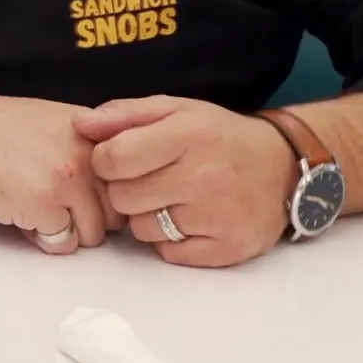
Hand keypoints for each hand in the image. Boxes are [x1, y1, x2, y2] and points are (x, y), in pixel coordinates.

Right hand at [0, 84, 124, 253]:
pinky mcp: (44, 205)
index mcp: (94, 132)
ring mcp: (68, 180)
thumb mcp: (50, 123)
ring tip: (30, 205)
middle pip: (116, 214)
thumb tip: (106, 188)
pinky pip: (61, 244)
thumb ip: (85, 149)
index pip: (129, 182)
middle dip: (86, 217)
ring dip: (64, 230)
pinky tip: (16, 210)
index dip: (105, 197)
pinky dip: (39, 237)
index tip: (84, 197)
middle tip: (50, 203)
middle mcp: (89, 155)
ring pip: (93, 235)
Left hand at [75, 96, 299, 266]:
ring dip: (148, 216)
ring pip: (143, 229)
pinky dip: (172, 240)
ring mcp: (219, 216)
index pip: (114, 159)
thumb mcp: (176, 110)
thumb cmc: (219, 136)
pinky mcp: (229, 247)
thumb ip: (124, 115)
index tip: (120, 159)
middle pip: (123, 198)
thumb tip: (80, 125)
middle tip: (151, 180)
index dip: (106, 161)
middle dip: (127, 189)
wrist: (283, 167)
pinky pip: (169, 253)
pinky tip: (190, 219)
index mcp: (190, 134)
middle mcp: (206, 176)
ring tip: (174, 198)